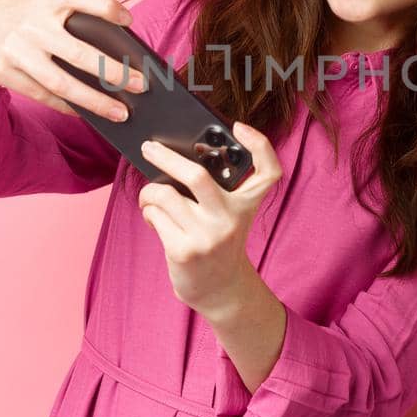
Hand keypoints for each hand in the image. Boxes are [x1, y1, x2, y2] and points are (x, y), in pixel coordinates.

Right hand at [0, 0, 149, 121]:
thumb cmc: (30, 19)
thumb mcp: (47, 9)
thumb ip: (75, 24)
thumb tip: (118, 59)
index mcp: (46, 2)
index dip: (104, 6)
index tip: (128, 20)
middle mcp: (31, 24)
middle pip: (77, 53)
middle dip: (113, 72)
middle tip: (141, 85)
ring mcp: (15, 50)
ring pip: (61, 84)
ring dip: (95, 102)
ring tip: (121, 113)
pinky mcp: (3, 71)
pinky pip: (43, 95)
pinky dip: (68, 107)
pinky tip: (89, 114)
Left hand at [137, 121, 282, 315]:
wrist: (220, 289)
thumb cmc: (219, 241)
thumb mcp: (231, 215)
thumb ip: (217, 189)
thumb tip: (174, 157)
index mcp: (246, 204)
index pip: (268, 171)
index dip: (259, 144)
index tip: (239, 127)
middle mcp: (231, 219)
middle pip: (197, 176)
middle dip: (166, 157)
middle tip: (148, 147)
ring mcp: (207, 236)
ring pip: (165, 195)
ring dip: (149, 192)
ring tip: (149, 197)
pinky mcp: (184, 250)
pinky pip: (155, 215)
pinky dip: (149, 212)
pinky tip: (154, 218)